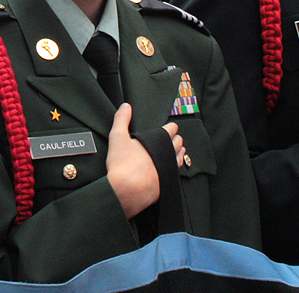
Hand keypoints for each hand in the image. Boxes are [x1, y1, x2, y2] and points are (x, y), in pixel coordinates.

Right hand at [105, 104, 184, 218]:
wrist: (124, 192)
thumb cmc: (121, 165)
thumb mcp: (118, 137)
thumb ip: (121, 120)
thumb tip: (126, 106)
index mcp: (158, 141)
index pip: (170, 130)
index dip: (171, 127)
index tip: (173, 127)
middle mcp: (167, 155)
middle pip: (177, 144)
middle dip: (177, 140)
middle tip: (177, 138)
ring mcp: (168, 170)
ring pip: (179, 159)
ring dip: (179, 154)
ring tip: (180, 152)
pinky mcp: (166, 184)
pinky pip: (174, 175)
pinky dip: (174, 170)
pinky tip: (171, 170)